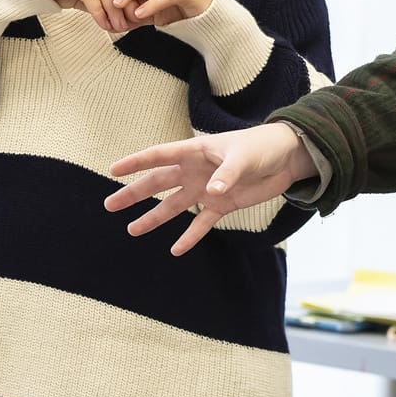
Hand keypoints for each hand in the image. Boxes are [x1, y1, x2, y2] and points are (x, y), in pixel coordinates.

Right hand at [106, 123, 317, 254]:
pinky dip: (190, 236)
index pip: (159, 156)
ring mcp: (206, 189)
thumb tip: (212, 192)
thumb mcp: (243, 157)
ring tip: (133, 230)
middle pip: (158, 183)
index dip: (136, 162)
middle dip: (134, 194)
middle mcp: (195, 171)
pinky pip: (201, 223)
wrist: (286, 158)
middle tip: (110, 205)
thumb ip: (227, 173)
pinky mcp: (222, 205)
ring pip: (174, 206)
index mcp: (195, 151)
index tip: (113, 170)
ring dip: (154, 218)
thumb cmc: (262, 146)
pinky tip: (175, 250)